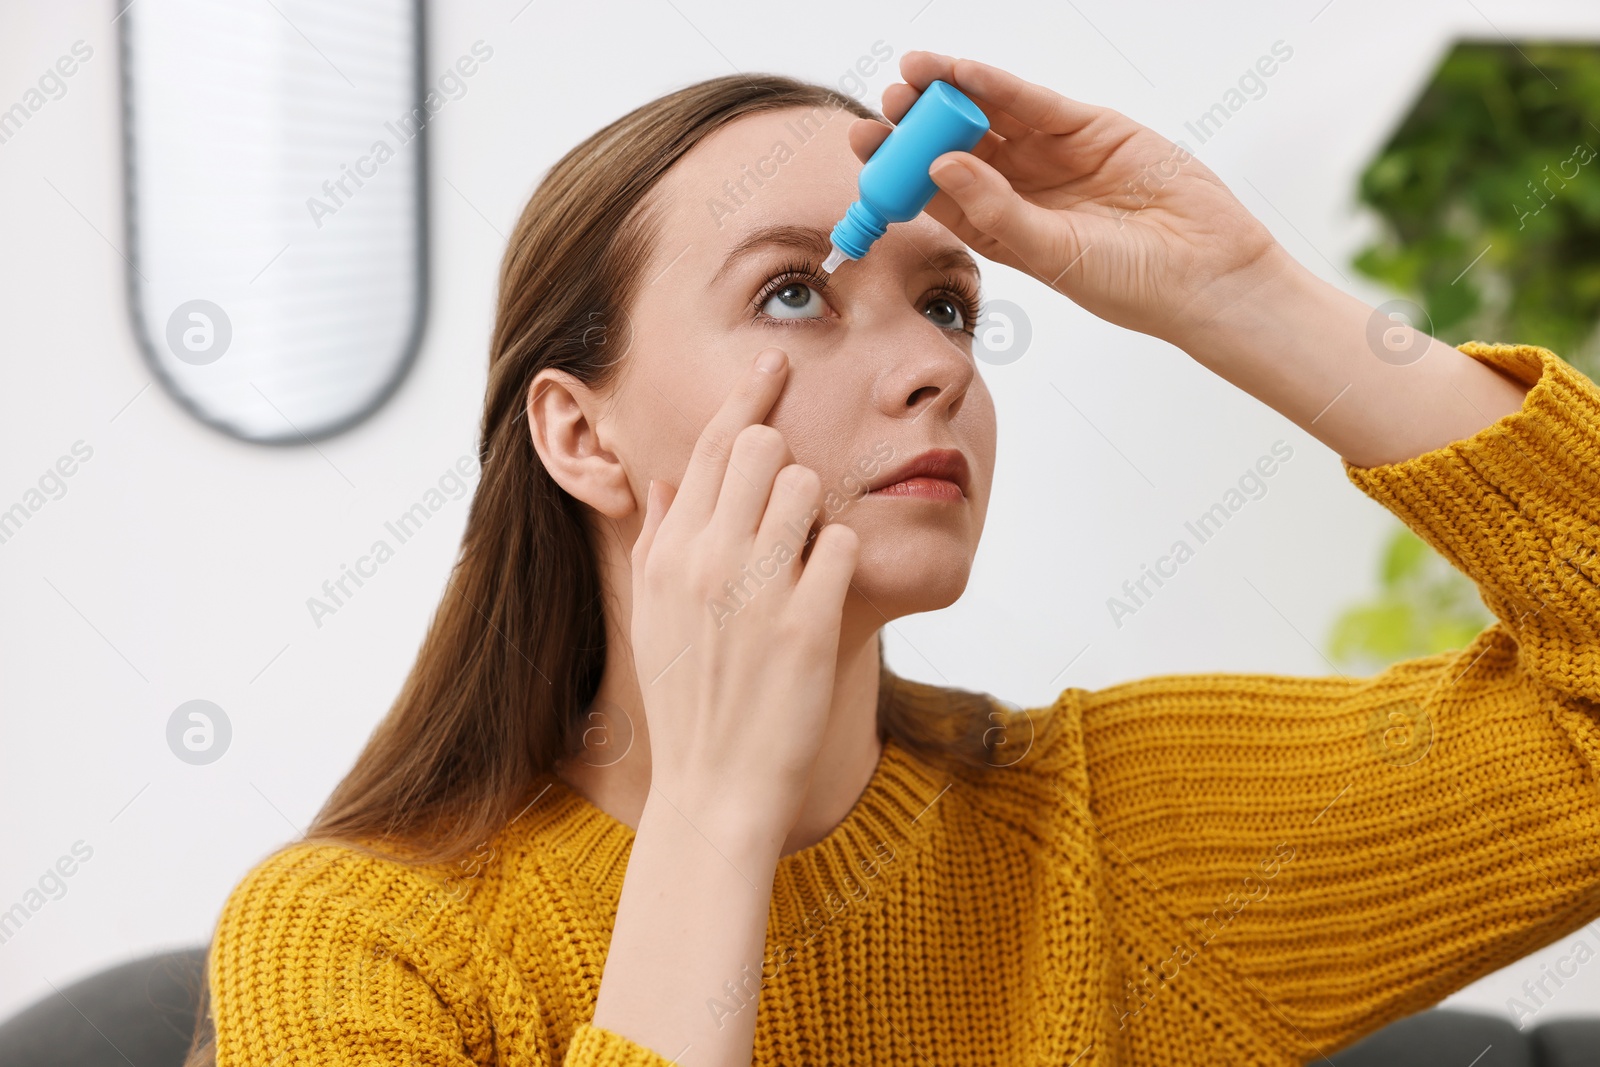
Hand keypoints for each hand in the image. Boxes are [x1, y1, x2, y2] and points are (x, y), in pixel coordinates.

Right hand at [629, 347, 860, 840]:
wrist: (713, 788)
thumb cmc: (686, 699)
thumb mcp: (652, 615)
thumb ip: (659, 539)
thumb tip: (666, 479)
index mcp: (667, 551)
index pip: (708, 444)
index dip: (747, 393)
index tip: (774, 358)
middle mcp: (707, 559)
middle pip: (762, 447)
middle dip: (784, 460)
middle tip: (786, 502)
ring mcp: (758, 589)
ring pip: (806, 485)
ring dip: (815, 511)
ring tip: (801, 558)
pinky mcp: (810, 622)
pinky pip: (844, 545)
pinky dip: (842, 559)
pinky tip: (825, 591)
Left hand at [849, 51, 1287, 348]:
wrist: (1205, 272)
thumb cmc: (1129, 282)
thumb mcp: (1050, 252)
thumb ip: (995, 209)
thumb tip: (938, 165)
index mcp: (1001, 231)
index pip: (938, 193)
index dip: (900, 168)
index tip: (865, 147)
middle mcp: (1020, 191)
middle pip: (956, 147)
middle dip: (919, 123)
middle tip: (885, 104)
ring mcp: (1053, 157)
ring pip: (990, 117)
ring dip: (951, 94)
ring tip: (911, 75)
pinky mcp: (1088, 130)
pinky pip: (1033, 103)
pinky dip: (997, 86)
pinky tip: (963, 71)